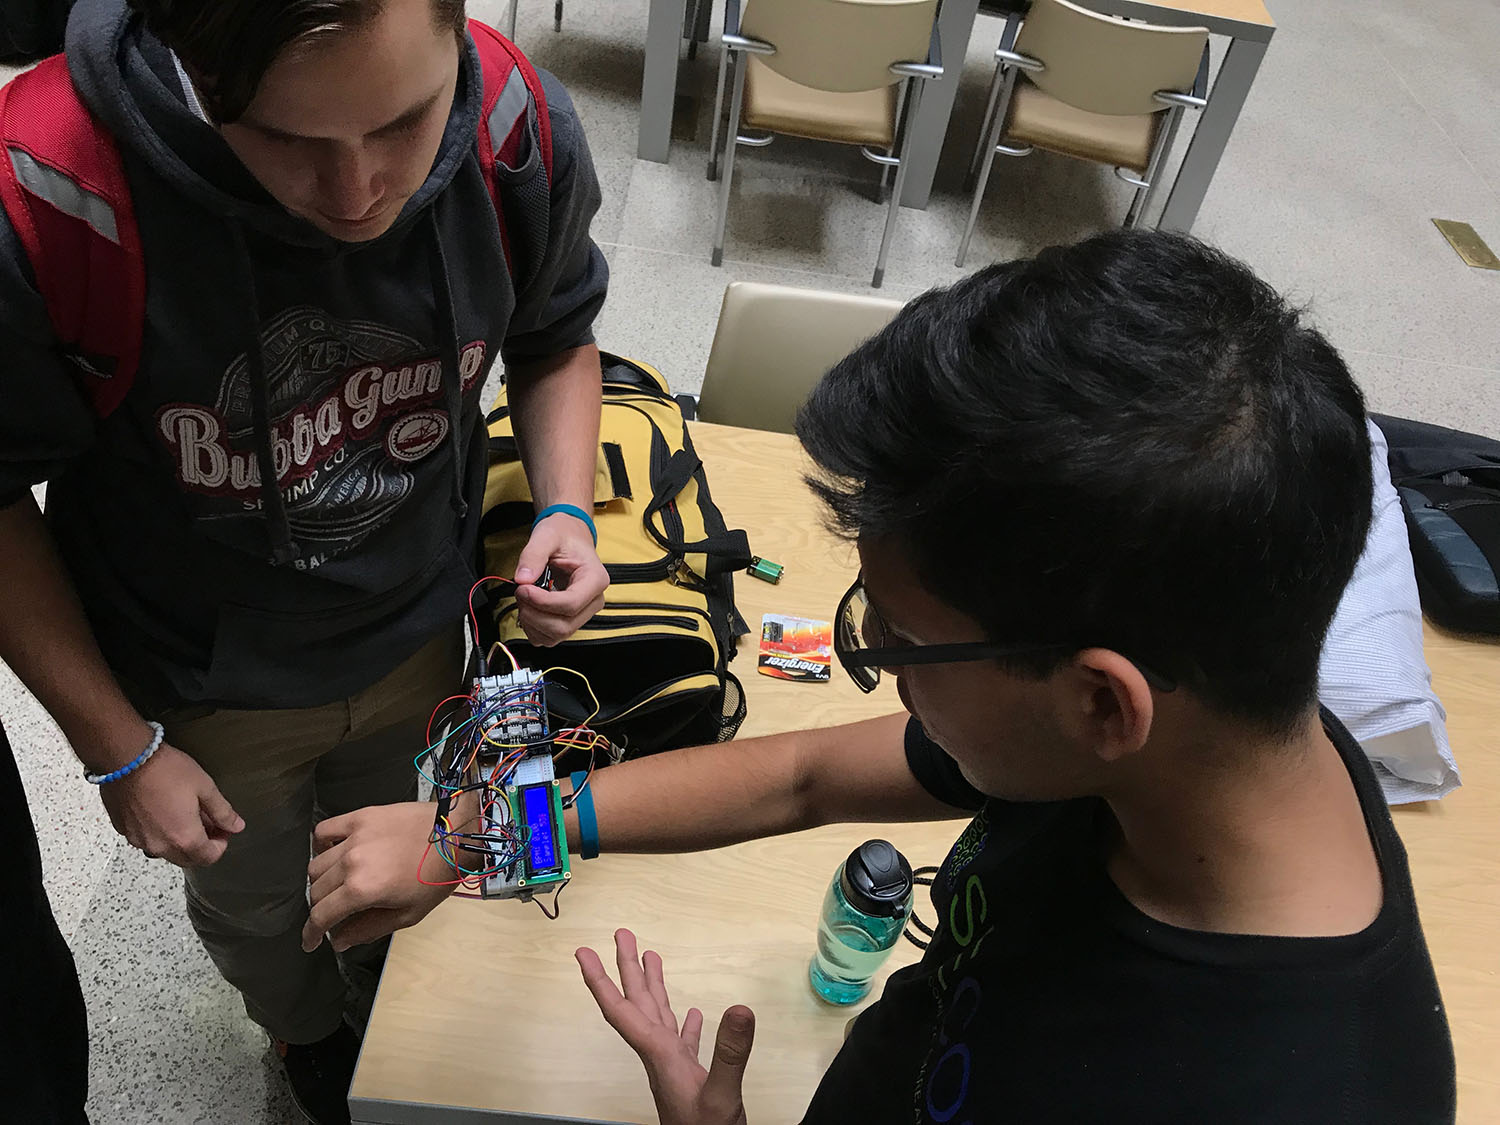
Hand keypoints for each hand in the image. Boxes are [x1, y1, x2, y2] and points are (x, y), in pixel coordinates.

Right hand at [98, 742, 243, 866]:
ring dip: (179, 841)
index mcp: (184, 838)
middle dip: (201, 846)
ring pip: (166, 852)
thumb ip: (222, 811)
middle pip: (187, 859)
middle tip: (207, 823)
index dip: (220, 845)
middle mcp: (160, 846)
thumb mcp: (204, 787)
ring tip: (184, 816)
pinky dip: (158, 834)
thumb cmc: (168, 771)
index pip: (208, 858)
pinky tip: (161, 812)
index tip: (223, 829)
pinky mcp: (124, 831)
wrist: (126, 759)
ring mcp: (139, 840)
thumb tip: (236, 826)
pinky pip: (146, 840)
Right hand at [301, 801, 455, 953]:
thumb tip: (339, 940)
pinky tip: (332, 854)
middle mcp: (351, 862)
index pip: (320, 915)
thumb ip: (367, 929)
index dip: (311, 933)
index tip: (311, 941)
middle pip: (316, 891)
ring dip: (321, 881)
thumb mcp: (407, 914)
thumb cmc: (437, 876)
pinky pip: (324, 830)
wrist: (456, 836)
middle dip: (320, 909)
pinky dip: (321, 845)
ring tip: (336, 887)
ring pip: (316, 864)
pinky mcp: (361, 817)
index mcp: (362, 889)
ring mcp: (354, 837)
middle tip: (333, 915)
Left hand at [514, 512, 608, 646]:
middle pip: (563, 626)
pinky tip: (530, 608)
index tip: (523, 588)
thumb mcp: (547, 535)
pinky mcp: (570, 621)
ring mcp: (582, 614)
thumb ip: (533, 554)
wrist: (569, 538)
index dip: (542, 602)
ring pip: (556, 636)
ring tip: (525, 598)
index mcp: (595, 579)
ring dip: (532, 622)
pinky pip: (549, 638)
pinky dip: (533, 628)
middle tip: (521, 591)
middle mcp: (593, 601)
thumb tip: (523, 578)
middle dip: (534, 613)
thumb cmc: (564, 536)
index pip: (571, 604)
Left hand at [577, 929, 754, 1124]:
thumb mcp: (721, 1096)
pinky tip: (695, 1013)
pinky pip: (683, 1042)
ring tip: (650, 956)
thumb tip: (740, 1008)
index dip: (600, 981)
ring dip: (652, 987)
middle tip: (620, 934)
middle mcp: (660, 1057)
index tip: (582, 954)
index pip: (622, 1011)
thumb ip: (730, 1053)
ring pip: (658, 1017)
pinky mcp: (691, 1079)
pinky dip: (687, 1024)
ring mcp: (674, 1068)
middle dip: (626, 968)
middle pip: (638, 1005)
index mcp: (659, 1056)